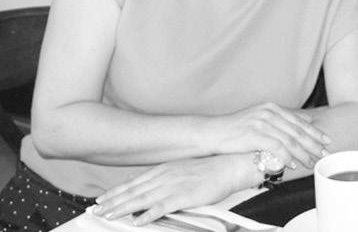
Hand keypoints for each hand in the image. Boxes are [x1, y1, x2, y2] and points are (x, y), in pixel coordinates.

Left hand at [92, 154, 255, 224]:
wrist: (232, 165)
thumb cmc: (211, 168)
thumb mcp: (182, 168)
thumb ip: (164, 176)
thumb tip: (147, 183)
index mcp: (164, 169)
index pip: (133, 183)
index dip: (115, 192)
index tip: (101, 200)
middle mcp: (165, 176)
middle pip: (133, 192)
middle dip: (112, 202)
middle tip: (95, 211)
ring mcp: (173, 186)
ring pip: (142, 200)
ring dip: (122, 209)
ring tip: (107, 216)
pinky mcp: (184, 196)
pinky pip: (162, 208)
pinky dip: (148, 215)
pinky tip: (137, 221)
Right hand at [207, 103, 329, 169]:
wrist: (212, 132)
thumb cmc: (236, 129)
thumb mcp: (261, 118)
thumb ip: (282, 120)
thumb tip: (307, 120)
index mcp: (273, 108)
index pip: (300, 121)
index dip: (315, 132)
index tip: (327, 141)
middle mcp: (269, 112)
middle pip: (298, 131)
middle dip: (314, 144)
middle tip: (325, 154)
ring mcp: (262, 122)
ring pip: (290, 140)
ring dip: (303, 153)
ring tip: (311, 163)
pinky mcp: (254, 134)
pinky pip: (276, 147)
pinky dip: (287, 157)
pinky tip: (292, 164)